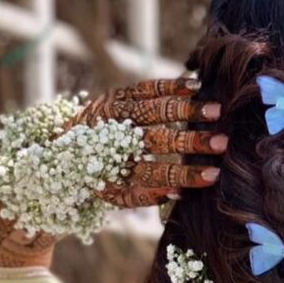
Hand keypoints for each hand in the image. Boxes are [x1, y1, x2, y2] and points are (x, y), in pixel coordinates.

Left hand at [70, 78, 225, 207]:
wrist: (61, 147)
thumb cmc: (101, 176)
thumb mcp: (117, 195)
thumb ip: (145, 196)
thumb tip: (179, 193)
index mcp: (112, 170)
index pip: (154, 174)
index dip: (184, 176)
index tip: (212, 176)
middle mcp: (111, 139)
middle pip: (156, 140)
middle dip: (191, 141)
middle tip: (222, 143)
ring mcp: (113, 113)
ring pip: (152, 109)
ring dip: (187, 109)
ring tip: (216, 111)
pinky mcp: (116, 95)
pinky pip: (146, 87)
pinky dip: (171, 86)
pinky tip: (196, 86)